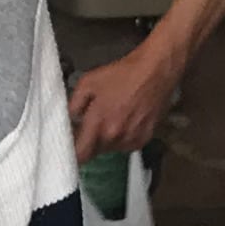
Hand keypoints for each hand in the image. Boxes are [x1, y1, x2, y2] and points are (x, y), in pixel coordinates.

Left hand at [68, 39, 185, 157]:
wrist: (154, 71)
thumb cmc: (122, 74)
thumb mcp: (88, 82)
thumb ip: (74, 104)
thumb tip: (70, 119)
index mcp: (98, 124)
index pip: (81, 155)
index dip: (74, 154)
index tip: (71, 148)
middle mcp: (115, 136)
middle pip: (95, 152)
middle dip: (91, 141)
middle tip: (94, 124)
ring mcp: (131, 139)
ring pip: (112, 148)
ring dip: (108, 139)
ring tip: (113, 118)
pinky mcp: (145, 138)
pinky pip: (127, 145)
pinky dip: (123, 137)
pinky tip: (126, 120)